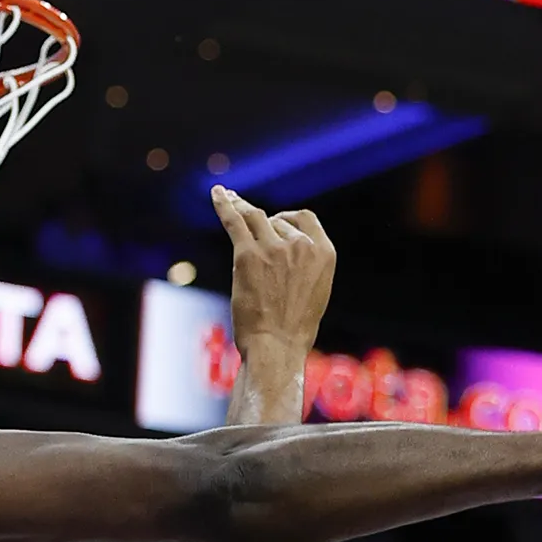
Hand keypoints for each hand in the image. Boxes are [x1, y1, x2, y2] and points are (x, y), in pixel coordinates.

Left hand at [214, 187, 334, 357]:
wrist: (277, 348)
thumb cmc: (294, 330)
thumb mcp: (315, 292)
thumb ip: (305, 266)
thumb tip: (286, 254)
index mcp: (324, 253)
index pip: (305, 218)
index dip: (287, 219)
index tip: (276, 222)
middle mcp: (301, 245)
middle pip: (276, 220)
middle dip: (262, 226)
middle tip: (248, 227)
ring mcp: (273, 248)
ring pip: (254, 216)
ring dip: (241, 206)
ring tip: (230, 197)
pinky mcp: (247, 254)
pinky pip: (234, 221)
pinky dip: (223, 204)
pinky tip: (217, 193)